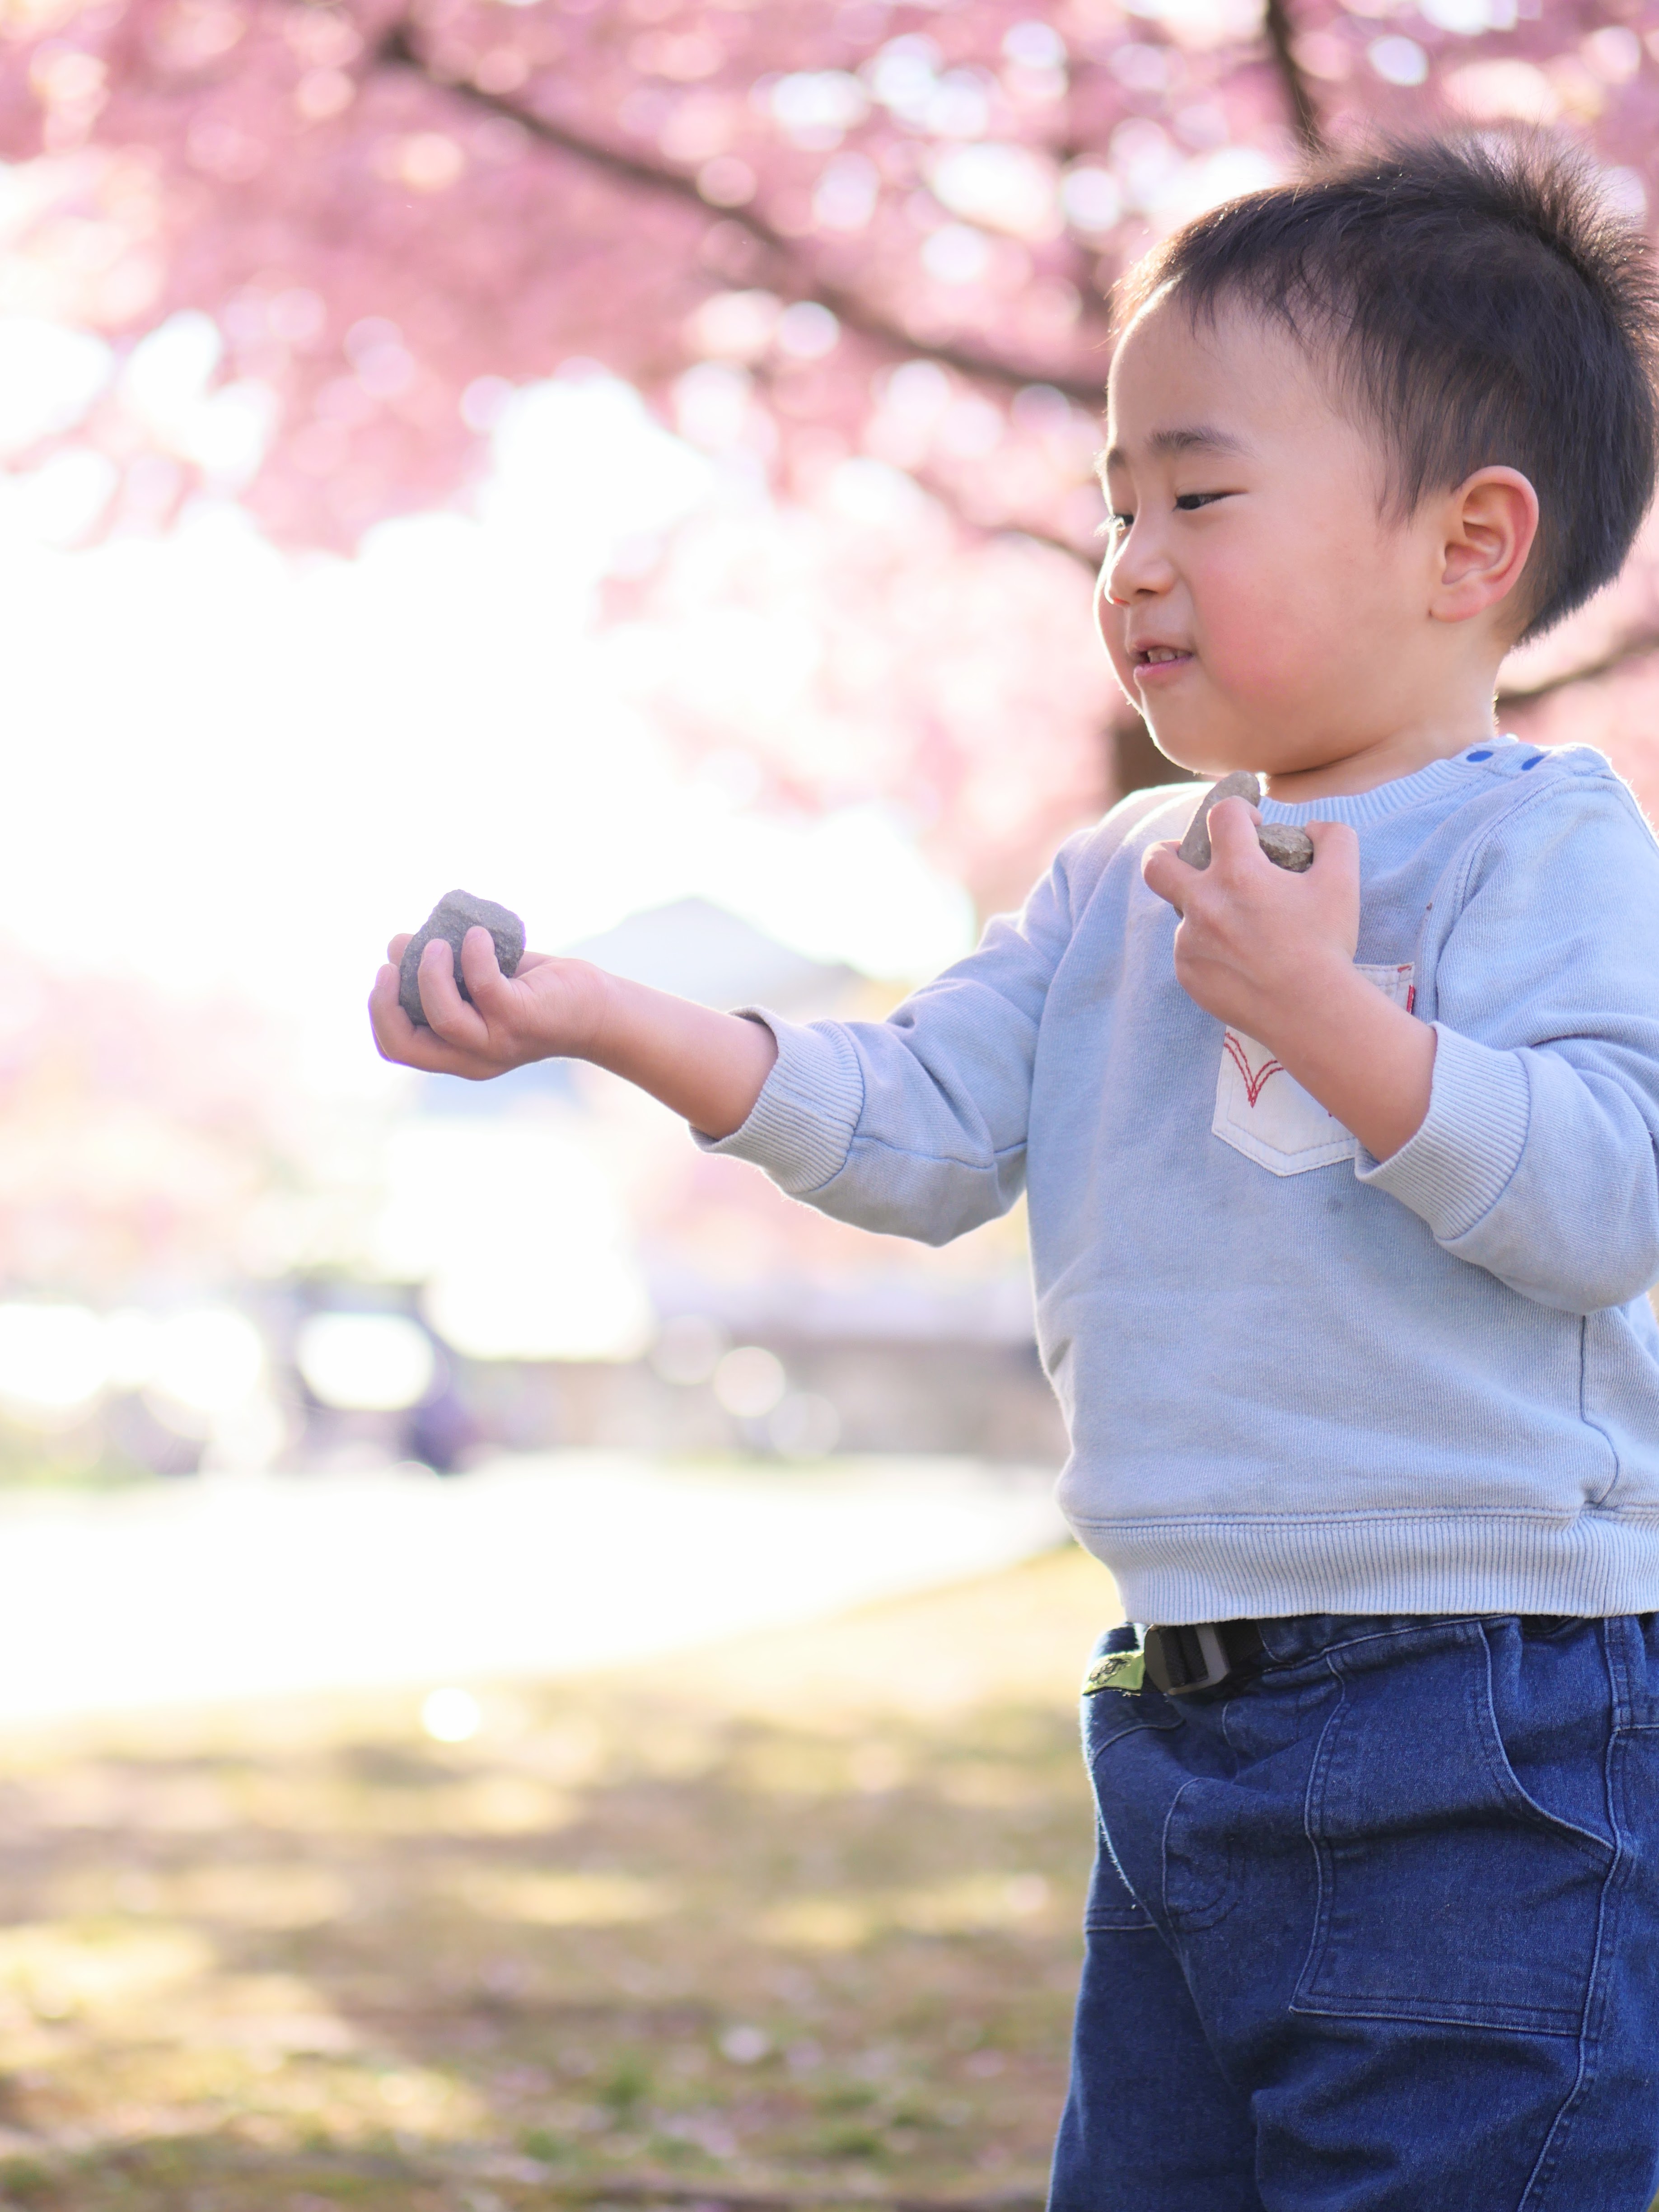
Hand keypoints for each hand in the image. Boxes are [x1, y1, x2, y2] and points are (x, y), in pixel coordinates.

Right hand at [368, 926, 778, 1135]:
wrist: (600, 1009)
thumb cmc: (538, 991)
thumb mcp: (481, 982)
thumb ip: (444, 969)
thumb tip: (400, 943)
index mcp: (457, 1052)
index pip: (397, 1047)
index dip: (378, 1012)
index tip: (384, 973)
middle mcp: (473, 1057)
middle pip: (405, 1045)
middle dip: (385, 1004)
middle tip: (391, 962)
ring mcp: (497, 1042)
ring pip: (443, 1017)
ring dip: (430, 973)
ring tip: (439, 943)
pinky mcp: (523, 1019)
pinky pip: (485, 987)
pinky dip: (474, 956)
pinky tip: (478, 935)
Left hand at [1142, 796, 1434, 1160]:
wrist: (1311, 1012)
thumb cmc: (1326, 944)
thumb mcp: (1343, 880)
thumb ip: (1334, 837)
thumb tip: (1312, 827)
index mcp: (1238, 873)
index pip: (1221, 815)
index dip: (1238, 812)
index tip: (1254, 830)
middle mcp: (1204, 903)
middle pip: (1157, 863)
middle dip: (1168, 851)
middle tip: (1190, 859)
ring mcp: (1190, 941)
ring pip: (1185, 913)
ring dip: (1207, 911)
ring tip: (1243, 928)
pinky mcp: (1188, 974)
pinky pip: (1191, 950)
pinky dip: (1211, 949)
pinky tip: (1242, 962)